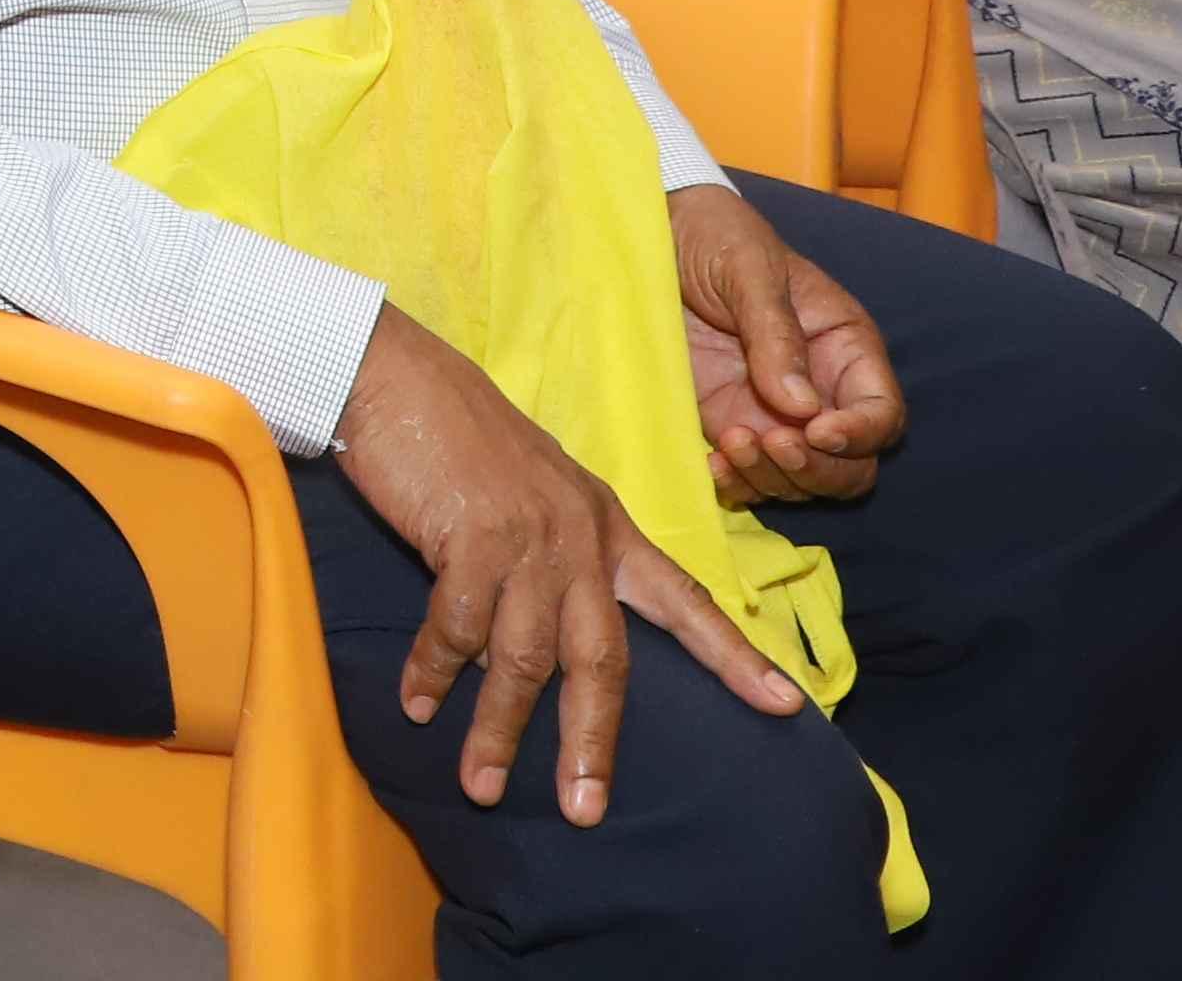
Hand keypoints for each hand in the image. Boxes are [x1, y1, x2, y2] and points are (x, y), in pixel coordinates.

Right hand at [335, 304, 803, 819]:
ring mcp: (529, 538)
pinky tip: (417, 704)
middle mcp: (580, 536)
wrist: (394, 372)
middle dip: (593, 743)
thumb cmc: (455, 433)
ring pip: (525, 660)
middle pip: (603, 660)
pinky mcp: (472, 536)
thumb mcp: (531, 490)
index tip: (786, 707)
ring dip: (499, 730)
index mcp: (605, 524)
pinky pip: (457, 629)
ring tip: (481, 784)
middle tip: (586, 809)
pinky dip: (435, 673)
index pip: (684, 598)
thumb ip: (550, 557)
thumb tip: (532, 645)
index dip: (735, 656)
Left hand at [667, 182, 904, 505]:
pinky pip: (750, 478)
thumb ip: (776, 334)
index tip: (819, 431)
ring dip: (774, 479)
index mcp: (845, 349)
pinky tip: (713, 465)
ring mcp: (774, 415)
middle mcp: (820, 392)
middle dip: (819, 469)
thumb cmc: (716, 237)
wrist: (654, 237)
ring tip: (732, 445)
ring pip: (803, 481)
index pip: (881, 413)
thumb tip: (803, 409)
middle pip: (851, 464)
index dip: (862, 433)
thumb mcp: (748, 269)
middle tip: (773, 444)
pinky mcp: (730, 425)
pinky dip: (738, 485)